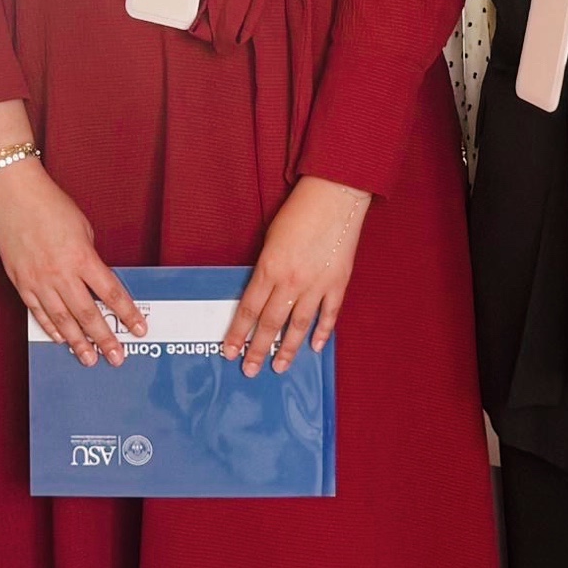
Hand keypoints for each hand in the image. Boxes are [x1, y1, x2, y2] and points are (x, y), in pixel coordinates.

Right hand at [0, 158, 145, 363]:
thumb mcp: (82, 229)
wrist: (12, 196)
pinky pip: (38, 312)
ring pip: (61, 320)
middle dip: (104, 339)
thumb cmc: (49, 205)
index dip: (127, 314)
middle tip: (116, 357)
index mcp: (82, 258)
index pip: (111, 294)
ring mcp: (38, 281)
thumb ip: (89, 258)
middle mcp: (60, 274)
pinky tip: (60, 339)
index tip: (139, 329)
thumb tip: (93, 279)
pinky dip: (50, 328)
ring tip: (89, 358)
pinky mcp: (20, 282)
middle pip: (88, 315)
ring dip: (77, 342)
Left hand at [229, 179, 370, 372]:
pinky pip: (329, 314)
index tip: (228, 352)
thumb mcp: (270, 239)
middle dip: (257, 349)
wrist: (335, 196)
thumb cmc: (299, 212)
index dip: (237, 334)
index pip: (248, 310)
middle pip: (270, 323)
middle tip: (249, 370)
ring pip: (299, 326)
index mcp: (269, 268)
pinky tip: (315, 347)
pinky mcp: (338, 282)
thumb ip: (265, 269)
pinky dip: (322, 332)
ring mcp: (317, 284)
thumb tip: (260, 296)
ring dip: (287, 349)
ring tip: (279, 367)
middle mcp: (291, 281)